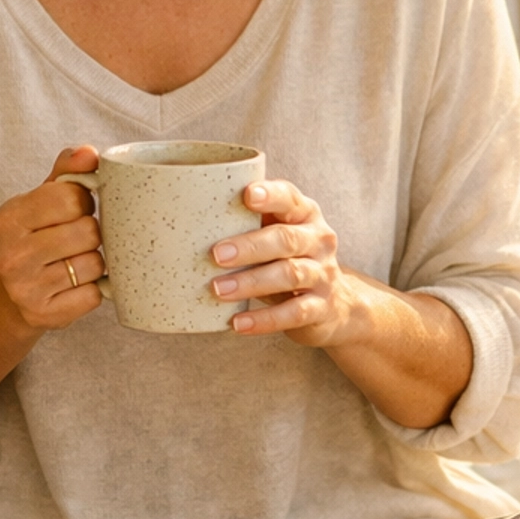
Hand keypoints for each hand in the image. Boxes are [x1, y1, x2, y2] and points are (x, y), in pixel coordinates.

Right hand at [0, 146, 107, 332]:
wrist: (13, 294)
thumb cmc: (38, 235)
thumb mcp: (45, 198)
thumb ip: (68, 170)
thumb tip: (89, 153)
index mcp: (10, 216)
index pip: (71, 197)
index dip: (84, 201)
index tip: (76, 209)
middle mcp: (11, 253)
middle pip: (88, 232)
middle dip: (92, 233)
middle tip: (78, 238)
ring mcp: (25, 288)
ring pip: (94, 264)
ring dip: (94, 262)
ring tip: (75, 261)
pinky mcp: (43, 315)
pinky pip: (93, 295)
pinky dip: (93, 290)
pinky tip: (75, 286)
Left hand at [210, 177, 356, 347]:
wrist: (333, 304)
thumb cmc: (287, 259)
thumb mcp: (275, 235)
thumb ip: (247, 222)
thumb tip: (186, 214)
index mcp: (304, 214)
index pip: (289, 198)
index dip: (270, 195)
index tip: (247, 195)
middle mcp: (319, 240)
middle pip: (286, 239)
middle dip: (250, 246)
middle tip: (216, 254)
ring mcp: (323, 274)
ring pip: (290, 274)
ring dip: (251, 282)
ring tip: (219, 290)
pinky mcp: (321, 307)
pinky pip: (293, 313)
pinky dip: (264, 320)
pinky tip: (238, 322)